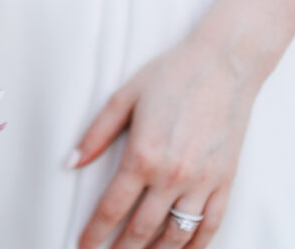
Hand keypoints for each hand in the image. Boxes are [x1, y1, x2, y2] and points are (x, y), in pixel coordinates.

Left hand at [72, 38, 261, 248]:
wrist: (223, 64)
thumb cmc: (170, 76)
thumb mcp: (123, 98)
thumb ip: (95, 134)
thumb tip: (69, 162)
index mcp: (142, 155)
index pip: (112, 207)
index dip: (95, 232)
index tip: (83, 246)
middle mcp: (172, 175)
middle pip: (142, 229)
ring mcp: (203, 181)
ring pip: (177, 235)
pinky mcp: (225, 181)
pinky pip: (210, 224)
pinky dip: (195, 245)